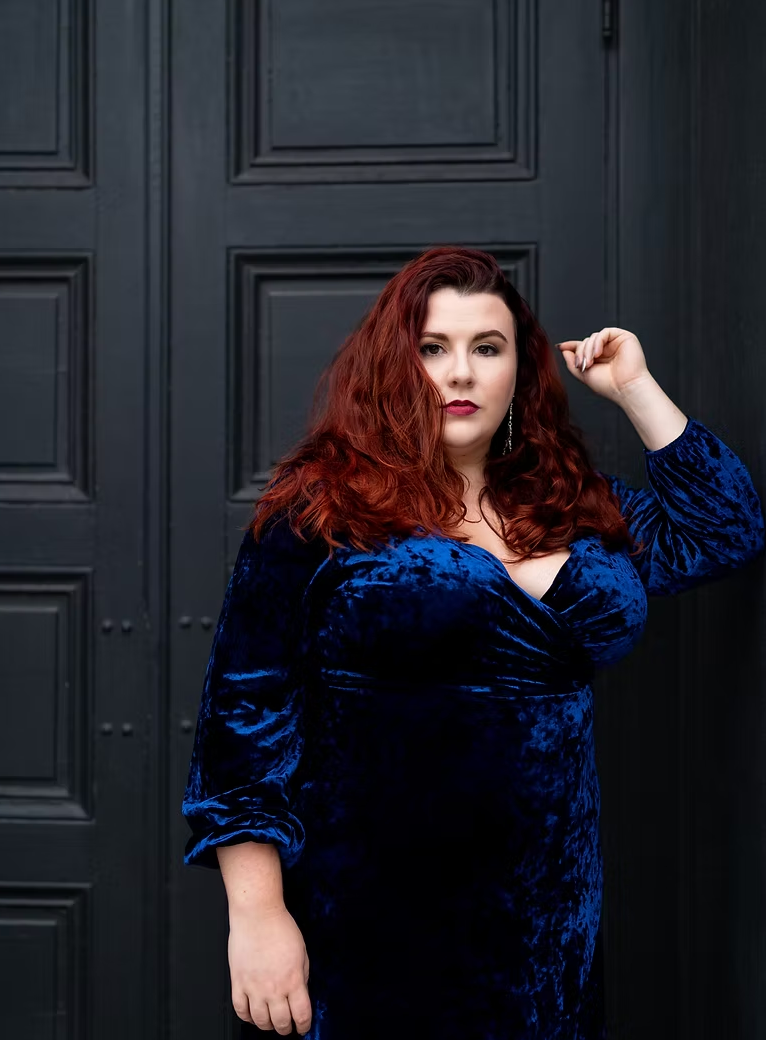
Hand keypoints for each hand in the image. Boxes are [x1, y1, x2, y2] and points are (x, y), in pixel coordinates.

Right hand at [228, 904, 311, 1035]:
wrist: (257, 915)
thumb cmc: (280, 927)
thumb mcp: (302, 952)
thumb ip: (302, 975)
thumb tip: (301, 991)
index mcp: (293, 980)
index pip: (301, 1015)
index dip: (303, 1026)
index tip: (303, 1027)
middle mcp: (274, 987)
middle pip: (281, 1023)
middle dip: (286, 1029)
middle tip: (287, 1026)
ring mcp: (254, 987)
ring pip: (260, 1021)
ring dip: (267, 1026)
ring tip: (270, 1022)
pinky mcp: (238, 982)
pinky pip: (240, 1009)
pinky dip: (246, 1017)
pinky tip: (252, 1014)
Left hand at [555, 327, 651, 401]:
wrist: (624, 388)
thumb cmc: (608, 385)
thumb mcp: (583, 374)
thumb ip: (572, 362)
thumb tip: (564, 350)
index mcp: (599, 358)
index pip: (583, 347)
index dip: (571, 345)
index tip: (561, 346)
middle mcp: (607, 350)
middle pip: (586, 341)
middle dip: (580, 352)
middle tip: (581, 364)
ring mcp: (615, 343)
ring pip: (593, 337)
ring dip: (587, 349)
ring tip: (590, 362)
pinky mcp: (624, 337)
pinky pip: (605, 332)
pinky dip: (598, 342)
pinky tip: (598, 354)